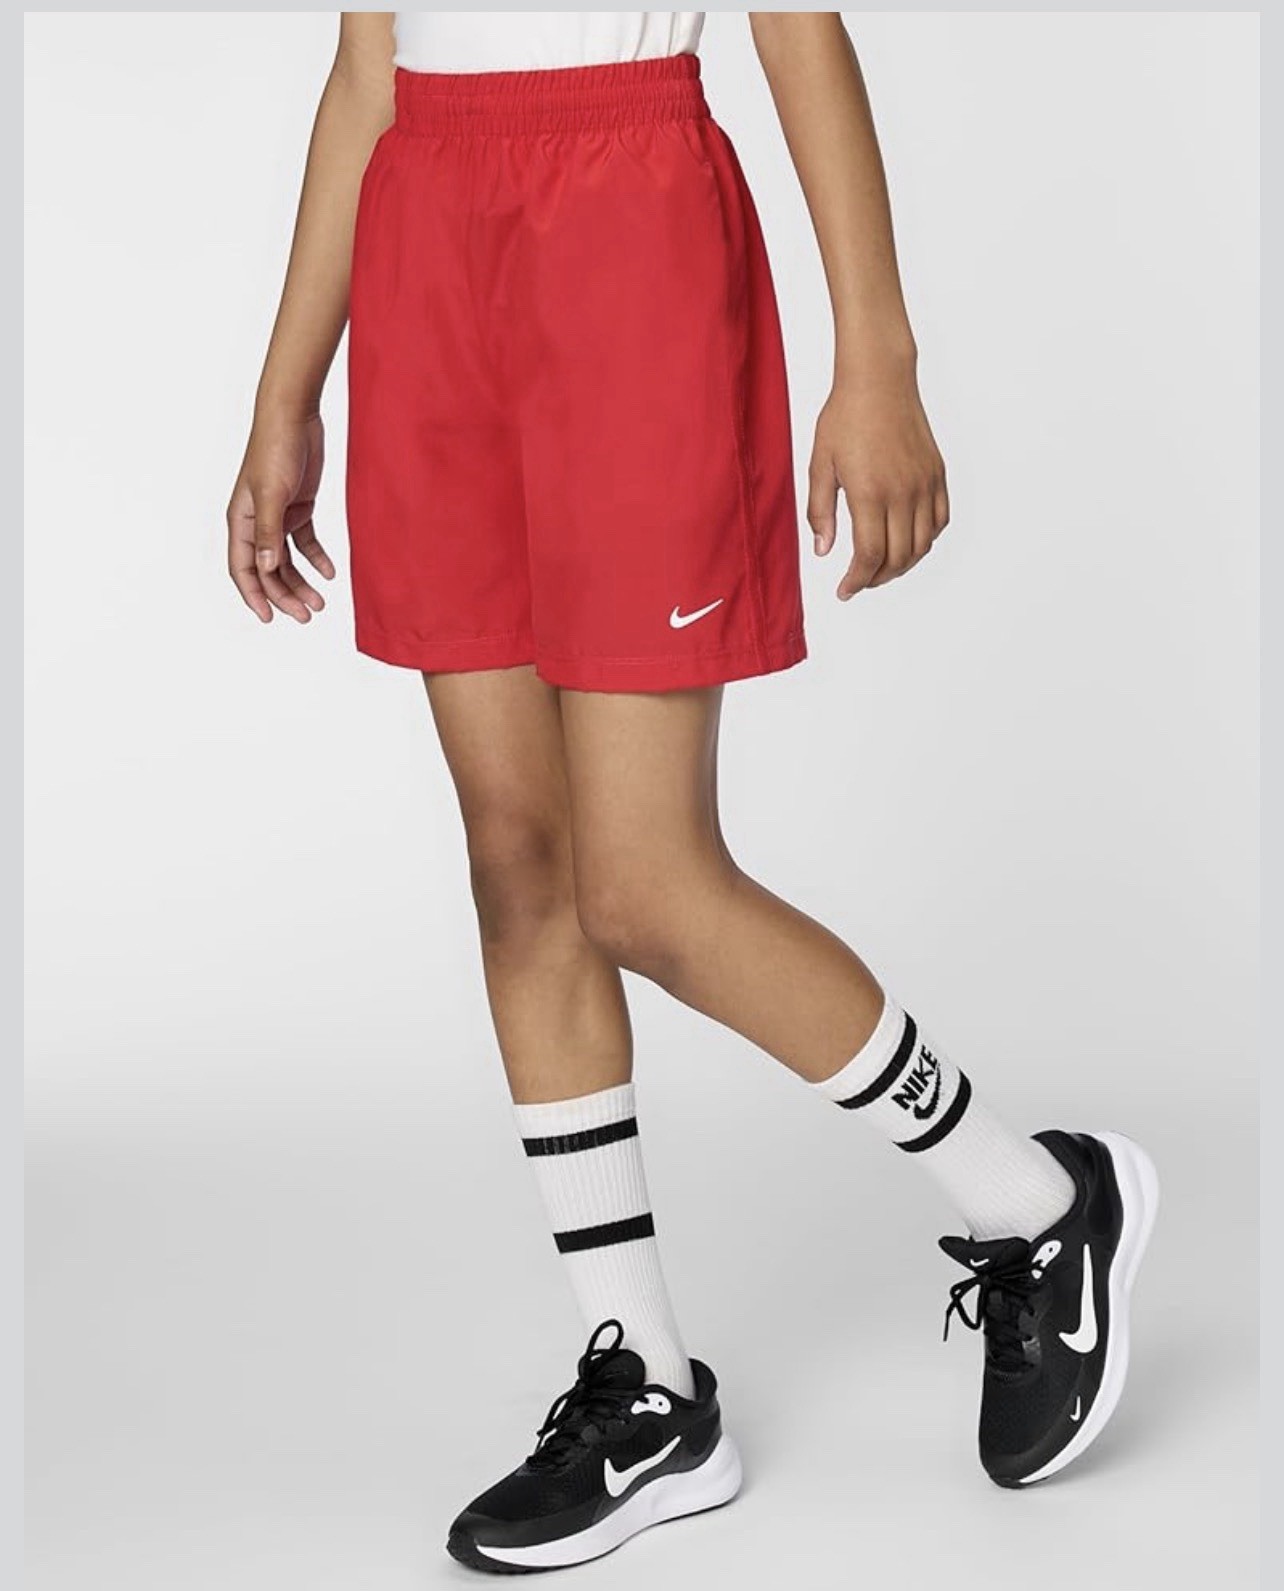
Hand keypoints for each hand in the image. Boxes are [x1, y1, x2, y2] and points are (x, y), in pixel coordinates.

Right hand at [227, 410, 333, 623]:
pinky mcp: (298, 506)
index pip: (242, 568)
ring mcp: (278, 515)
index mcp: (241, 520)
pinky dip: (316, 558)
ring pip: (287, 560)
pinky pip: (305, 541)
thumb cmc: (275, 449)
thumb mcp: (272, 493)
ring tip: (320, 602)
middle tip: (308, 616)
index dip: (254, 595)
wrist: (294, 416)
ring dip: (301, 582)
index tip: (270, 618)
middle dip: (285, 595)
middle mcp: (256, 522)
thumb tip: (266, 569)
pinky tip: (330, 573)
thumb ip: (269, 533)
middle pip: (268, 570)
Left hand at [807, 359, 948, 598]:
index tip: (845, 591)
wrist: (880, 380)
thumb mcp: (820, 464)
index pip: (870, 556)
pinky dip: (925, 540)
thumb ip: (820, 511)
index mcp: (870, 492)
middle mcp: (903, 492)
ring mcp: (925, 484)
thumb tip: (824, 550)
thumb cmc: (845, 417)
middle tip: (858, 581)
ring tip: (880, 567)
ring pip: (922, 544)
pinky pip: (940, 521)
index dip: (857, 581)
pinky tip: (906, 541)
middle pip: (898, 557)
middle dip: (876, 578)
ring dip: (902, 564)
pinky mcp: (937, 474)